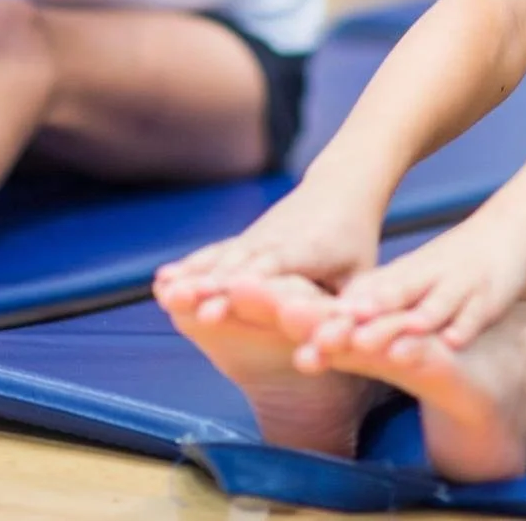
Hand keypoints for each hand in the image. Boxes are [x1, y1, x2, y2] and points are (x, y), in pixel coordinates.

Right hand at [153, 180, 384, 322]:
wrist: (338, 189)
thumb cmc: (354, 242)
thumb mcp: (363, 274)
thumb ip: (356, 307)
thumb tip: (355, 336)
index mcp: (308, 249)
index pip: (272, 270)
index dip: (245, 288)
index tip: (217, 306)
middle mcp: (275, 241)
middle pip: (237, 266)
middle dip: (209, 285)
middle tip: (178, 302)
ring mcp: (256, 239)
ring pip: (220, 259)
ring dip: (192, 277)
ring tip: (165, 295)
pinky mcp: (244, 241)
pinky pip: (215, 254)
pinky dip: (190, 267)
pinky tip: (163, 282)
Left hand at [305, 215, 525, 366]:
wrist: (504, 229)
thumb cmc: (447, 264)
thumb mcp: (407, 278)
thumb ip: (372, 298)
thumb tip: (321, 324)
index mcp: (399, 278)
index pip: (360, 298)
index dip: (331, 317)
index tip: (299, 332)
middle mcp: (422, 279)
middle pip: (388, 301)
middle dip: (362, 323)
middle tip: (328, 341)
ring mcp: (456, 287)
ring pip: (430, 308)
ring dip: (409, 327)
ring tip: (389, 350)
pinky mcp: (488, 297)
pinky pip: (475, 314)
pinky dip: (464, 327)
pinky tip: (453, 342)